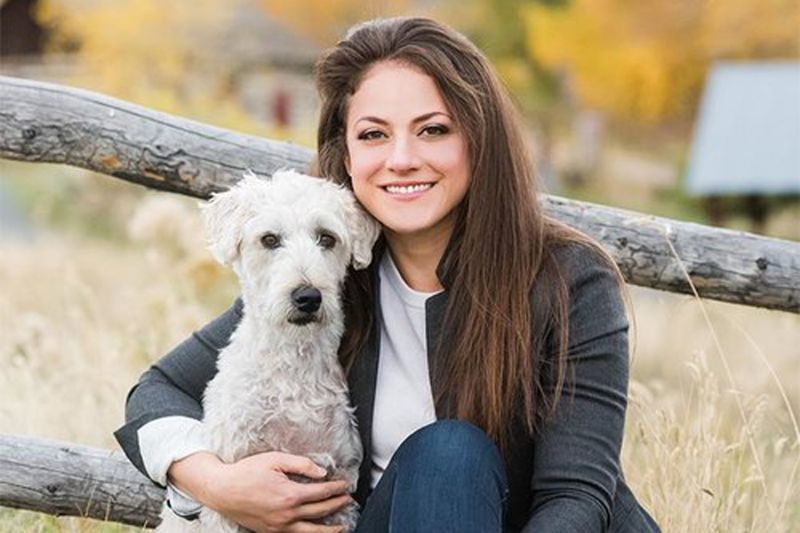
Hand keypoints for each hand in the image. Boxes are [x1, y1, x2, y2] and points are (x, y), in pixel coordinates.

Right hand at [169, 451, 352, 532]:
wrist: (222, 490)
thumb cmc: (247, 472)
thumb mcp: (275, 459)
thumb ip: (301, 464)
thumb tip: (322, 472)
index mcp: (290, 494)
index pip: (322, 492)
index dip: (337, 489)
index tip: (346, 485)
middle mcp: (287, 514)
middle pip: (321, 511)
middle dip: (337, 505)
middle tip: (348, 500)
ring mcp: (279, 526)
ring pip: (311, 531)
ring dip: (330, 529)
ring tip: (342, 526)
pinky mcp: (271, 532)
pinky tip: (317, 531)